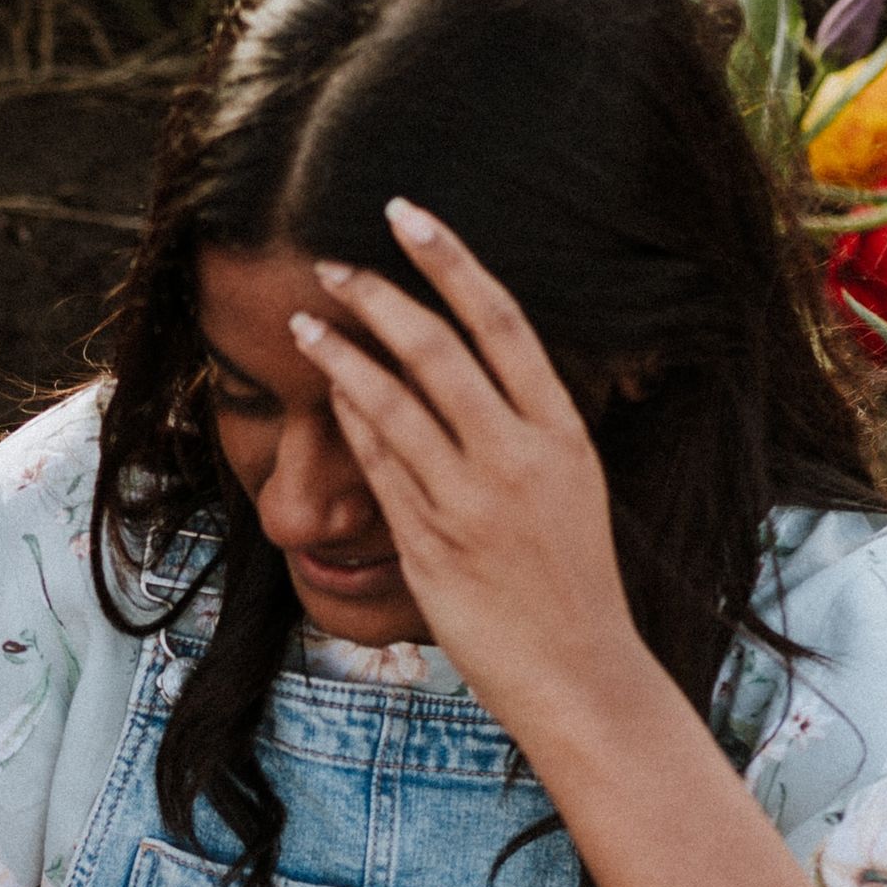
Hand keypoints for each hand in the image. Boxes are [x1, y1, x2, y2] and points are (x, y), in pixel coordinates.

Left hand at [292, 200, 654, 731]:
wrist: (580, 672)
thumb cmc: (572, 577)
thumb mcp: (572, 484)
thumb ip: (526, 426)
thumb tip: (472, 364)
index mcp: (562, 431)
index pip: (502, 320)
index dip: (450, 259)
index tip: (407, 214)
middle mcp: (517, 458)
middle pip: (436, 349)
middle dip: (376, 295)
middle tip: (333, 264)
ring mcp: (470, 503)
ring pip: (391, 404)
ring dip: (342, 354)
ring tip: (306, 322)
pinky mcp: (431, 545)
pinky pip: (379, 467)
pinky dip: (351, 422)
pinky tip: (329, 392)